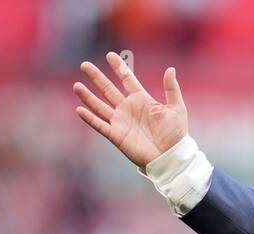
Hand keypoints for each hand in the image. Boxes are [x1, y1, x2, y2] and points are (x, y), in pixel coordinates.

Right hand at [74, 53, 187, 167]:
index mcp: (142, 100)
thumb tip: (170, 69)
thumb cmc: (176, 135)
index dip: (119, 68)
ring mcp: (121, 122)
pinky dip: (89, 118)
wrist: (171, 157)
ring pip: (100, 105)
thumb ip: (172, 89)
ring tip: (76, 85)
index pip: (127, 80)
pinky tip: (79, 109)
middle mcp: (128, 109)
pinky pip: (100, 125)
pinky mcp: (116, 135)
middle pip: (108, 89)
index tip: (110, 55)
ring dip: (88, 96)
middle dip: (97, 77)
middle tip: (85, 65)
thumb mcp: (177, 109)